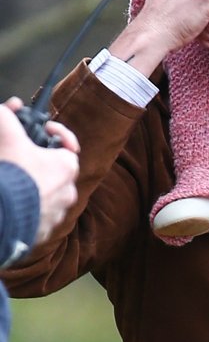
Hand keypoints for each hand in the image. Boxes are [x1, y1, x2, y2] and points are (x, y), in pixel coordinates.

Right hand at [0, 100, 79, 244]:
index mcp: (66, 168)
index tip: (43, 130)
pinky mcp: (40, 233)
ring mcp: (54, 215)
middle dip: (38, 163)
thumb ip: (8, 117)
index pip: (68, 146)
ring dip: (32, 187)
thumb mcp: (7, 137)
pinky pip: (35, 216)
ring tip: (12, 181)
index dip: (55, 133)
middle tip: (20, 157)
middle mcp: (67, 193)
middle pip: (55, 171)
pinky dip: (24, 208)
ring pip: (46, 195)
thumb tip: (10, 108)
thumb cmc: (9, 175)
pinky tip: (10, 201)